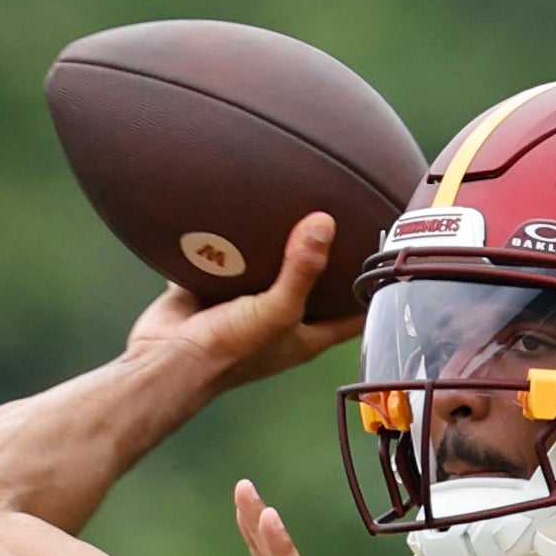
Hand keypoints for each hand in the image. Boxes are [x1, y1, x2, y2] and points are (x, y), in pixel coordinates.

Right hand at [126, 214, 362, 392]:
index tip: (393, 254)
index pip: (352, 312)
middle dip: (330, 254)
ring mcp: (245, 301)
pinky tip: (243, 203)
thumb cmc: (226, 351)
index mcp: (304, 334)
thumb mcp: (275, 311)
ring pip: (271, 264)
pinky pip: (228, 252)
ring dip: (281, 238)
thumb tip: (324, 223)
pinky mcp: (214, 285)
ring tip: (301, 196)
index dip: (374, 288)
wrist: (163, 360)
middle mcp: (279, 317)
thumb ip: (301, 270)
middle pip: (315, 282)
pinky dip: (232, 233)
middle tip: (350, 210)